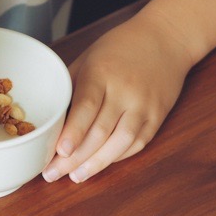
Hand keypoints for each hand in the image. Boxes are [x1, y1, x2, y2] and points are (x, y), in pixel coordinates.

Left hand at [42, 15, 192, 182]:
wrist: (166, 38)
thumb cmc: (120, 47)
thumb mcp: (89, 57)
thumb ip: (70, 85)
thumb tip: (49, 118)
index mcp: (102, 72)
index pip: (87, 106)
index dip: (73, 131)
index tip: (60, 152)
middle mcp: (125, 90)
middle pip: (100, 131)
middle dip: (75, 157)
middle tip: (53, 173)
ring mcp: (144, 105)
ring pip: (121, 143)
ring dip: (97, 164)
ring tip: (76, 176)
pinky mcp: (157, 116)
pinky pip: (138, 143)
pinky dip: (118, 157)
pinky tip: (100, 163)